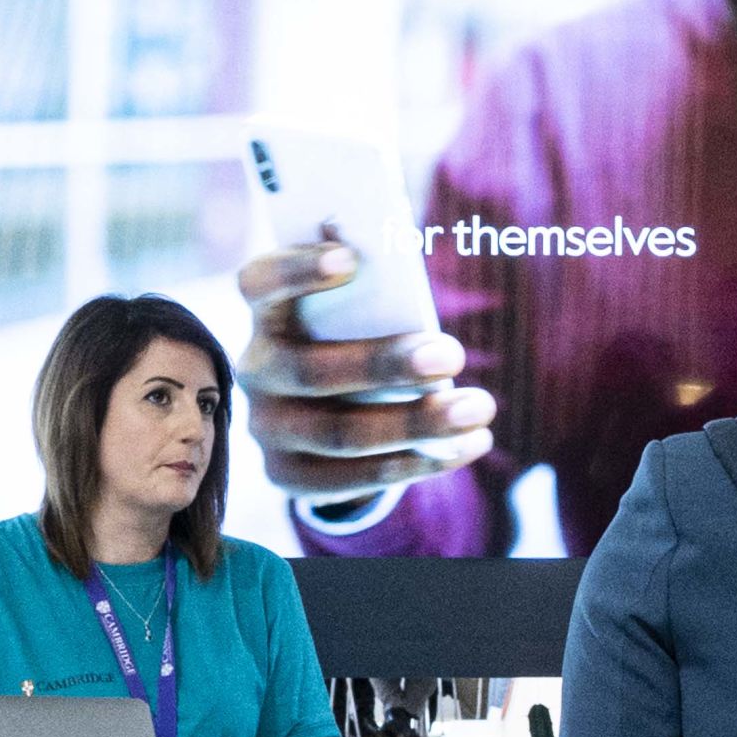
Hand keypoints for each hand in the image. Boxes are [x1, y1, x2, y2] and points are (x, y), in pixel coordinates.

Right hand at [235, 240, 496, 507]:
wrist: (330, 407)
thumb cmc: (358, 333)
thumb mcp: (358, 308)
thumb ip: (374, 292)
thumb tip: (407, 277)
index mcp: (268, 312)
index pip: (261, 283)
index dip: (297, 270)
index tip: (350, 257)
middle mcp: (257, 369)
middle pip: (310, 370)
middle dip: (385, 364)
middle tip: (454, 355)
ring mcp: (267, 427)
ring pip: (340, 434)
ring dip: (417, 424)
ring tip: (478, 408)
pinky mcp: (289, 474)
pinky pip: (353, 479)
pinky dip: (417, 463)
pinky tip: (467, 445)